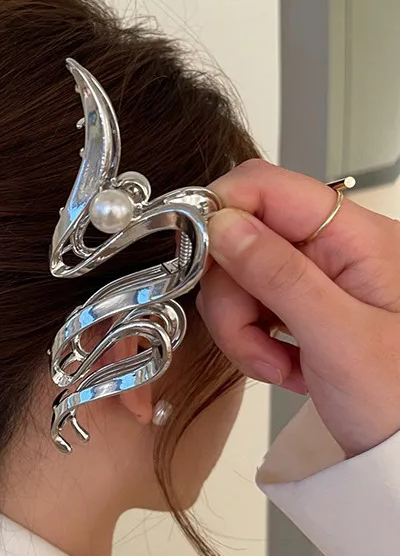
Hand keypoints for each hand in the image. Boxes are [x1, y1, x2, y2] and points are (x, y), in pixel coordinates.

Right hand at [197, 159, 399, 455]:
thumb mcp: (338, 338)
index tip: (198, 259)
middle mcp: (334, 251)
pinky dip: (254, 343)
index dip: (221, 213)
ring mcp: (317, 283)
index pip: (266, 187)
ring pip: (239, 280)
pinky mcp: (303, 311)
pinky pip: (251, 311)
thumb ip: (278, 274)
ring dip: (241, 329)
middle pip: (242, 239)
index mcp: (356, 238)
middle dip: (231, 295)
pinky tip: (285, 368)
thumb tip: (222, 222)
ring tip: (275, 366)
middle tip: (252, 340)